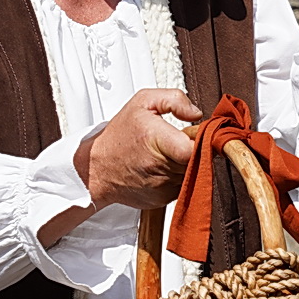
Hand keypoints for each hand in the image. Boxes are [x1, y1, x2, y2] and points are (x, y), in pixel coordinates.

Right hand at [73, 89, 201, 210]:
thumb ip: (174, 99)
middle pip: (197, 160)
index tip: (196, 134)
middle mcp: (160, 166)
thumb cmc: (119, 135)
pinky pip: (182, 186)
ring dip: (187, 163)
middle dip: (194, 149)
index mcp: (156, 139)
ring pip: (193, 174)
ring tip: (168, 152)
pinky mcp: (162, 199)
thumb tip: (196, 114)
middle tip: (178, 140)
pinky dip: (178, 176)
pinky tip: (163, 166)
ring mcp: (162, 186)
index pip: (194, 147)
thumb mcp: (142, 102)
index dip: (201, 140)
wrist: (97, 168)